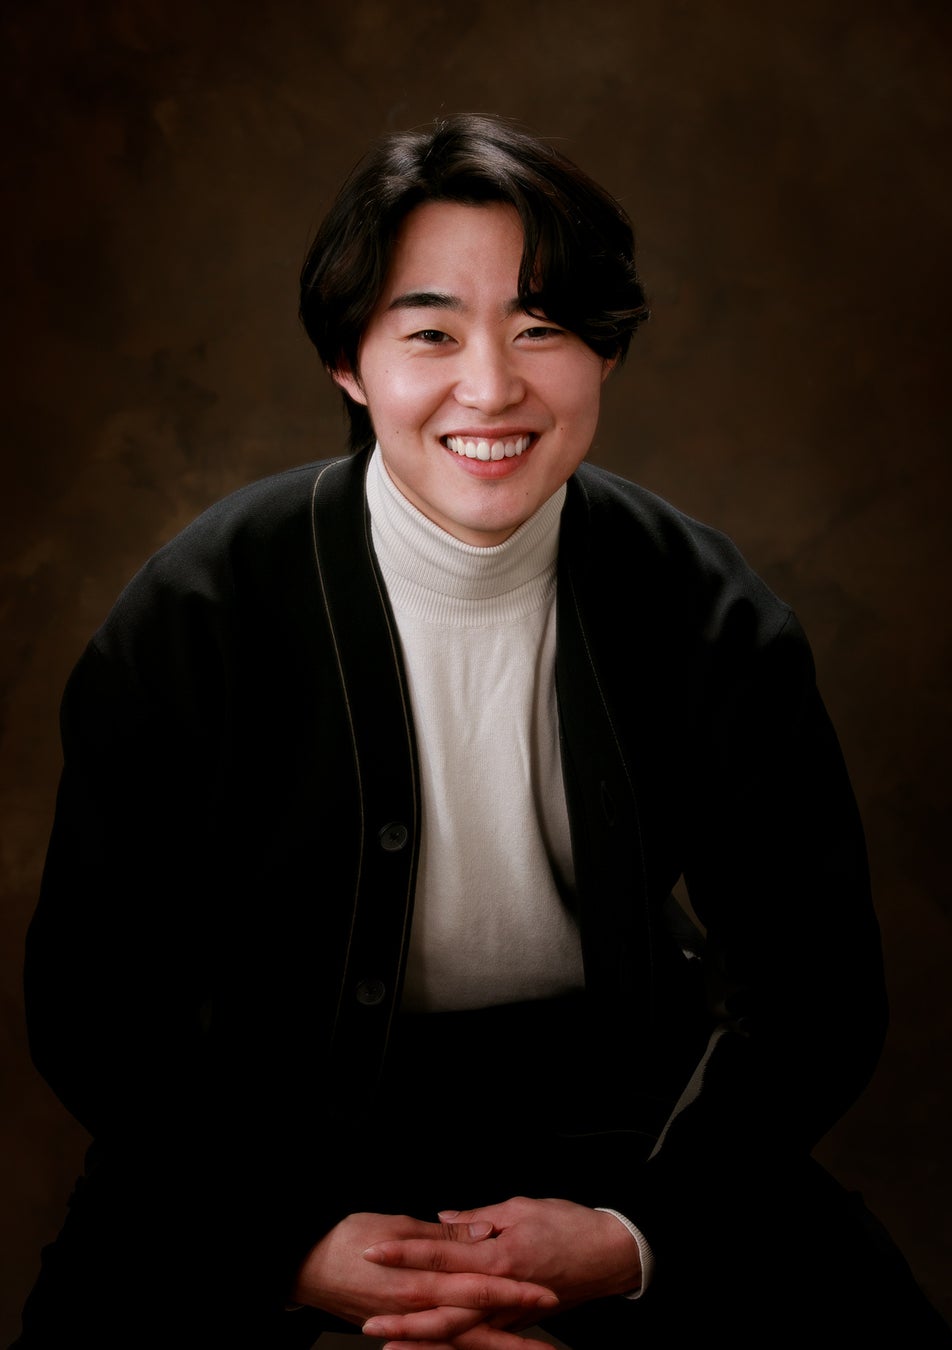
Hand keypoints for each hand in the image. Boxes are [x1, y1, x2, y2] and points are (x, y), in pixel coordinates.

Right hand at [291, 1210, 558, 1332]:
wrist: (303, 1267)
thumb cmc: (344, 1239)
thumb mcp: (395, 1224)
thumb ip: (441, 1236)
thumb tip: (479, 1234)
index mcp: (421, 1280)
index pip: (479, 1287)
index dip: (514, 1290)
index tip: (546, 1290)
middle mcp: (417, 1308)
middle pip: (477, 1322)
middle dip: (516, 1326)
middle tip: (550, 1329)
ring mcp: (407, 1324)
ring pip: (461, 1340)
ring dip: (497, 1345)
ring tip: (529, 1348)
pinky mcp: (397, 1328)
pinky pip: (437, 1343)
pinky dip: (461, 1347)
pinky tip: (482, 1346)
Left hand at [360, 1196, 641, 1345]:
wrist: (611, 1255)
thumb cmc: (569, 1224)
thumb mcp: (521, 1208)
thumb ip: (479, 1218)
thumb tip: (442, 1220)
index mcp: (498, 1255)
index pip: (441, 1256)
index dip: (405, 1254)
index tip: (373, 1252)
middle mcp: (500, 1291)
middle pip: (444, 1309)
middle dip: (404, 1315)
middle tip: (368, 1320)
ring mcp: (511, 1313)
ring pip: (460, 1333)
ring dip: (424, 1339)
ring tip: (390, 1342)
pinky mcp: (520, 1323)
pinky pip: (482, 1339)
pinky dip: (455, 1345)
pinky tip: (433, 1346)